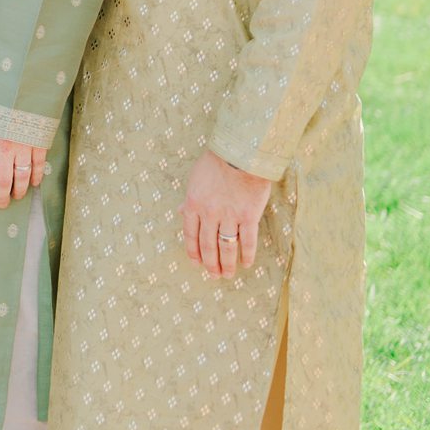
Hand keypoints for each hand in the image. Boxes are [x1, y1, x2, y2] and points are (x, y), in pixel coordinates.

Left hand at [0, 125, 47, 208]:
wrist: (17, 85)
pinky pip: (38, 165)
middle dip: (1, 197)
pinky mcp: (38, 142)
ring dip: (19, 190)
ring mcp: (23, 147)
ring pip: (22, 177)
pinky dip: (36, 176)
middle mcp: (4, 148)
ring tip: (16, 196)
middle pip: (3, 181)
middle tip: (1, 204)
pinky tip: (34, 183)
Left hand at [180, 150, 273, 278]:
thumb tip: (180, 211)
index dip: (193, 251)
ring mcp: (229, 216)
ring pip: (226, 247)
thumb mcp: (195, 179)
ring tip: (227, 275)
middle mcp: (209, 214)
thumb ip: (189, 198)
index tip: (196, 264)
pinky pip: (247, 241)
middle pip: (207, 245)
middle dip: (209, 263)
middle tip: (213, 275)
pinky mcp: (248, 216)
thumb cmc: (216, 163)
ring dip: (226, 264)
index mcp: (193, 204)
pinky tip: (246, 263)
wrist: (239, 154)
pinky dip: (246, 254)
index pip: (190, 234)